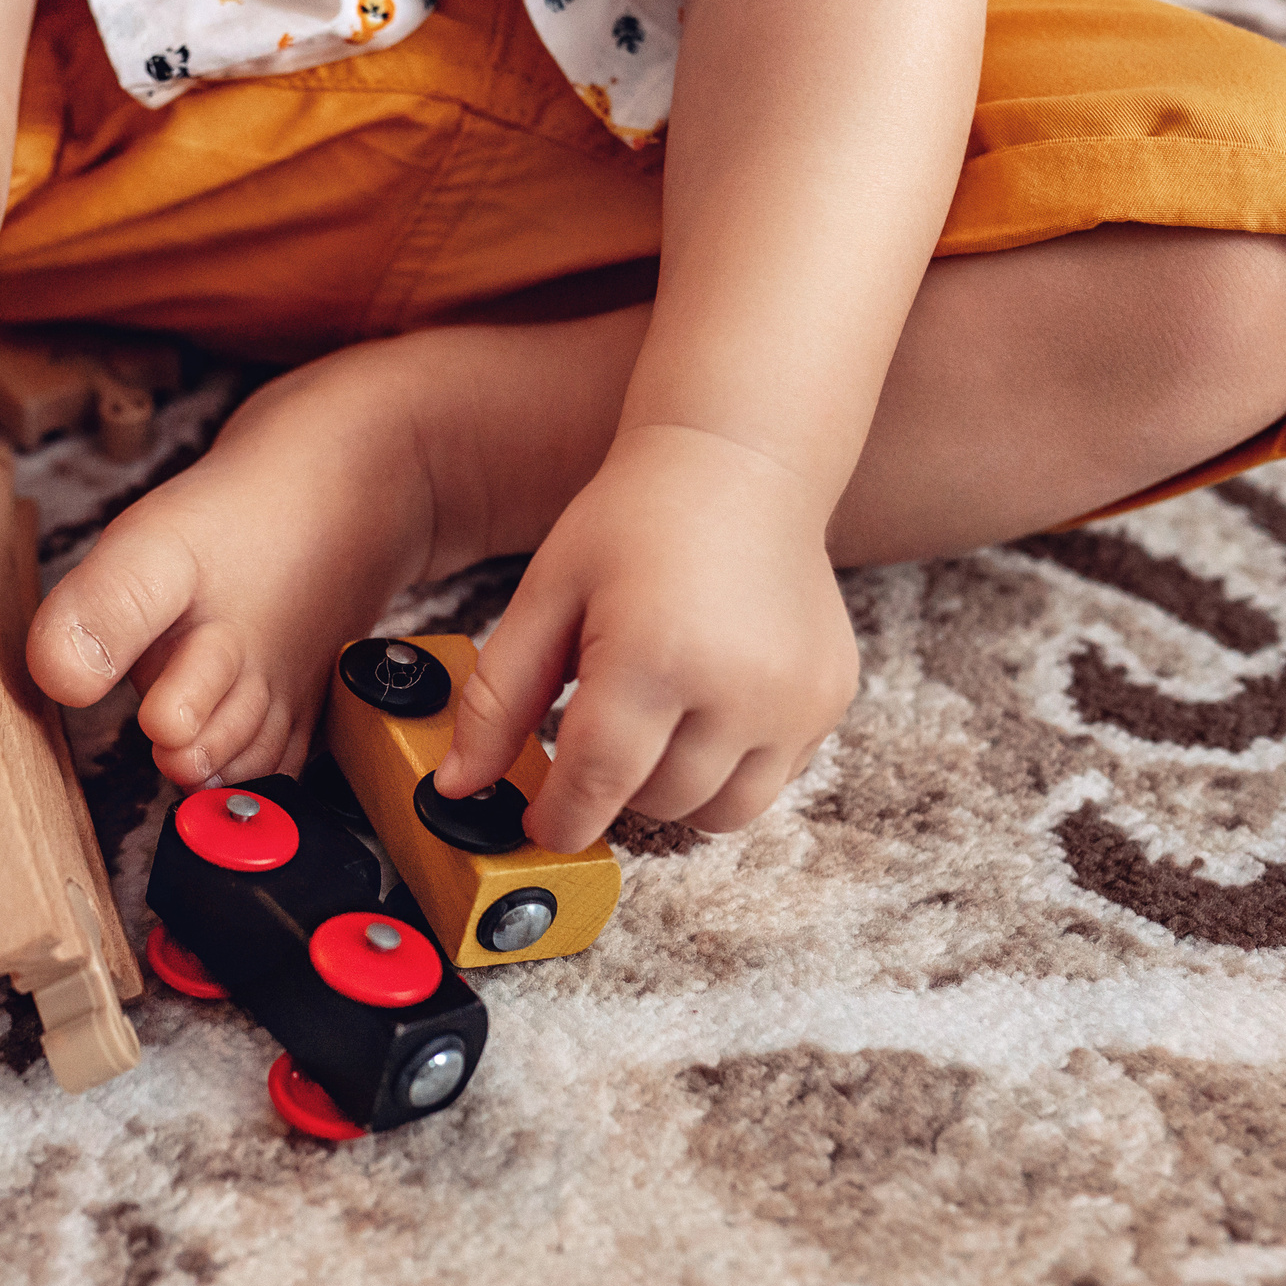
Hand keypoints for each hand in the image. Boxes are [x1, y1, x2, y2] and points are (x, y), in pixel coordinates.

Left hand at [435, 426, 857, 852]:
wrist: (740, 464)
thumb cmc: (632, 522)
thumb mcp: (546, 597)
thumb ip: (496, 699)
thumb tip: (456, 788)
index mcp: (654, 656)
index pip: (598, 782)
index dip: (558, 817)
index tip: (537, 821)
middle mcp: (738, 688)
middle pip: (657, 802)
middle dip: (612, 789)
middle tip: (595, 730)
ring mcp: (796, 699)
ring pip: (719, 812)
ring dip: (672, 790)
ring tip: (651, 723)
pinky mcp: (829, 699)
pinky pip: (770, 780)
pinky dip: (729, 767)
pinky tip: (705, 703)